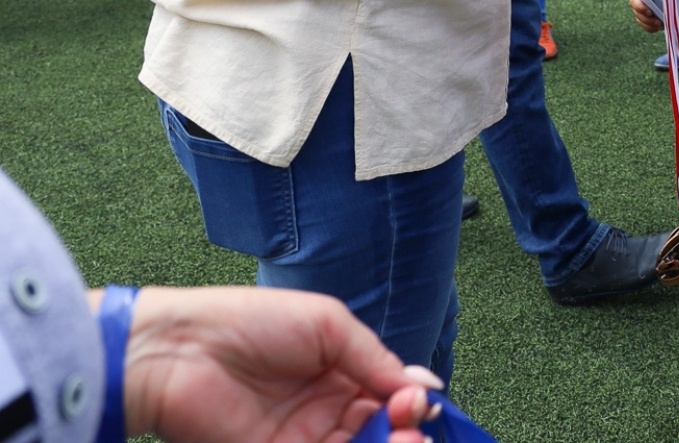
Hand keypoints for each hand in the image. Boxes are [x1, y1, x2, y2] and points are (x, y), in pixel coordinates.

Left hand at [122, 286, 440, 442]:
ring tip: (397, 438)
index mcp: (341, 371)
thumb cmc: (250, 322)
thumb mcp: (327, 324)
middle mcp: (327, 410)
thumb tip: (425, 386)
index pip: (390, 396)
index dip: (410, 403)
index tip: (418, 402)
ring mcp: (302, 440)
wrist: (177, 352)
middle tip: (407, 423)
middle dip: (404, 430)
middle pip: (380, 431)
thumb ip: (375, 358)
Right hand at [629, 0, 664, 31]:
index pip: (634, 1)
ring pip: (643, 22)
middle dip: (648, 19)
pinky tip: (663, 26)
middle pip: (638, 14)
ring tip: (662, 24)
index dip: (640, 8)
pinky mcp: (649, 20)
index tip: (650, 11)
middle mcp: (638, 2)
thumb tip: (662, 0)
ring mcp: (642, 12)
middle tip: (658, 22)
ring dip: (651, 25)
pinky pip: (648, 27)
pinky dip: (654, 28)